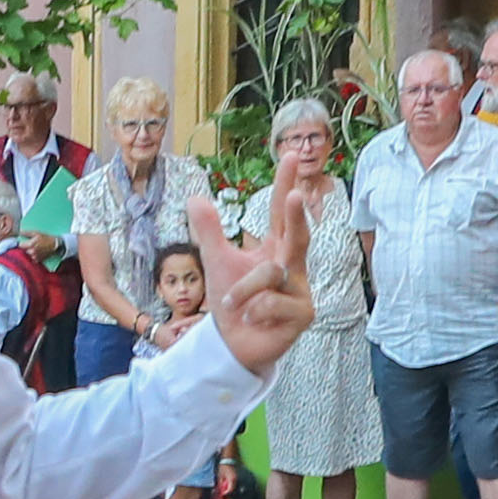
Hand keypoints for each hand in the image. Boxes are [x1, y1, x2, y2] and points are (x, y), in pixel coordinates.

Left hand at [201, 190, 312, 377]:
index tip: (291, 155)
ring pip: (269, 275)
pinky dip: (254, 310)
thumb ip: (209, 231)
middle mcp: (293, 265)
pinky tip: (253, 319)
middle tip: (294, 194)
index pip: (280, 212)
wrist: (233, 343)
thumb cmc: (232, 301)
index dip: (285, 183)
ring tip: (233, 304)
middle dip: (295, 216)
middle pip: (297, 235)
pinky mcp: (303, 313)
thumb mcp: (216, 262)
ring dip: (243, 290)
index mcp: (276, 248)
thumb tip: (194, 198)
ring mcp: (301, 289)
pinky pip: (272, 303)